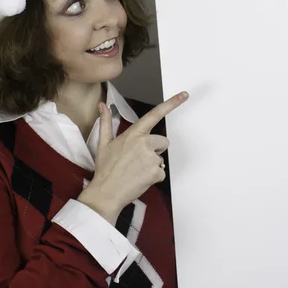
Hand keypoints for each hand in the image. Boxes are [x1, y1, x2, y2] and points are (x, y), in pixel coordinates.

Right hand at [89, 91, 188, 212]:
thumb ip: (106, 122)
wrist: (106, 192)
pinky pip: (161, 173)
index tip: (184, 95)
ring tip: (136, 170)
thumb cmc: (105, 168)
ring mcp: (151, 158)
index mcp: (133, 133)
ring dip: (152, 164)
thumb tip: (102, 105)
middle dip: (155, 149)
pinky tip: (140, 179)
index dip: (171, 103)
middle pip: (163, 141)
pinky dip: (153, 177)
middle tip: (138, 159)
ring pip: (161, 158)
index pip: (154, 114)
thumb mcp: (103, 143)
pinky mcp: (155, 172)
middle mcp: (144, 142)